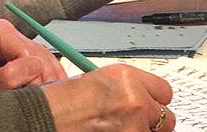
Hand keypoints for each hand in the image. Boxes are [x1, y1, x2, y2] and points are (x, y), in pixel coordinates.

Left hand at [0, 19, 65, 102]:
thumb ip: (7, 76)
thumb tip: (37, 66)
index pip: (25, 52)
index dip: (30, 75)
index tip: (25, 92)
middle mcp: (9, 31)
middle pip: (39, 55)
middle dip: (41, 78)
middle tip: (34, 97)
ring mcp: (19, 41)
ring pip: (47, 59)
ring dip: (47, 80)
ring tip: (38, 97)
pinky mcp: (27, 52)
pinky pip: (47, 63)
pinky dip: (49, 79)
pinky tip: (45, 91)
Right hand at [43, 64, 174, 131]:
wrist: (40, 119)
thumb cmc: (60, 102)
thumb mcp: (99, 82)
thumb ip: (128, 89)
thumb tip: (146, 101)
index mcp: (128, 78)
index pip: (165, 92)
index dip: (155, 101)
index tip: (150, 107)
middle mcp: (135, 100)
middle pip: (166, 118)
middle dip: (152, 123)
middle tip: (134, 124)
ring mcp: (132, 125)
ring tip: (115, 129)